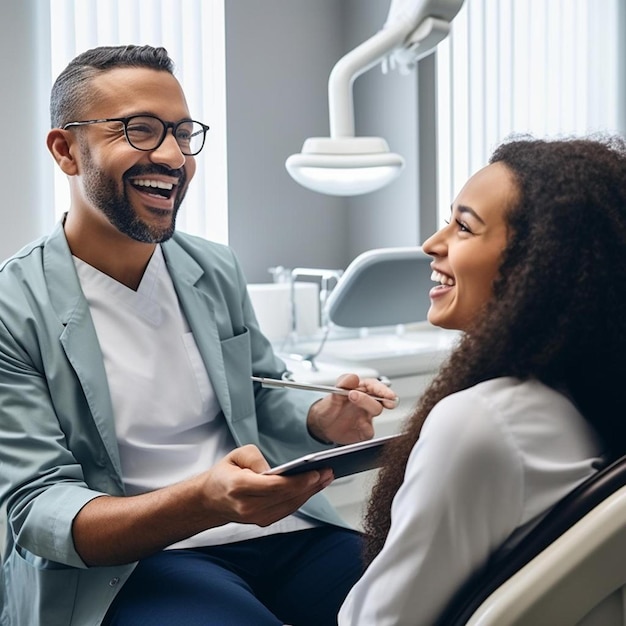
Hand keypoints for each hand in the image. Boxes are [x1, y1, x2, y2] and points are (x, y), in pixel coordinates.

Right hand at [73, 444, 333, 565]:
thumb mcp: (235, 454)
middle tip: (327, 472)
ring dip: (310, 493)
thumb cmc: (225, 474)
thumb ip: (254, 457)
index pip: (274, 486)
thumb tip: (272, 469)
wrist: (209, 500)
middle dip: (310, 485)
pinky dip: (301, 499)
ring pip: (289, 506)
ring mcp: (256, 518)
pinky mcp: (262, 522)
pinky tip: (312, 487)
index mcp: (240, 488)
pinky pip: (287, 510)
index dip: (297, 480)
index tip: (315, 471)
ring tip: (325, 478)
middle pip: (286, 497)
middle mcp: (248, 506)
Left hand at [306, 373, 397, 444]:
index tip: (387, 394)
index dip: (383, 389)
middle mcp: (366, 403)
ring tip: (352, 400)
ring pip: (376, 410)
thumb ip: (343, 384)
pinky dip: (366, 428)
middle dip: (372, 396)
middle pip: (379, 398)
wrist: (322, 424)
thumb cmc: (330, 407)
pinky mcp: (364, 431)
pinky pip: (370, 431)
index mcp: (361, 391)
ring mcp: (366, 417)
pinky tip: (358, 424)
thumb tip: (353, 377)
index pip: (375, 386)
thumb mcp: (332, 393)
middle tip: (355, 395)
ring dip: (367, 405)